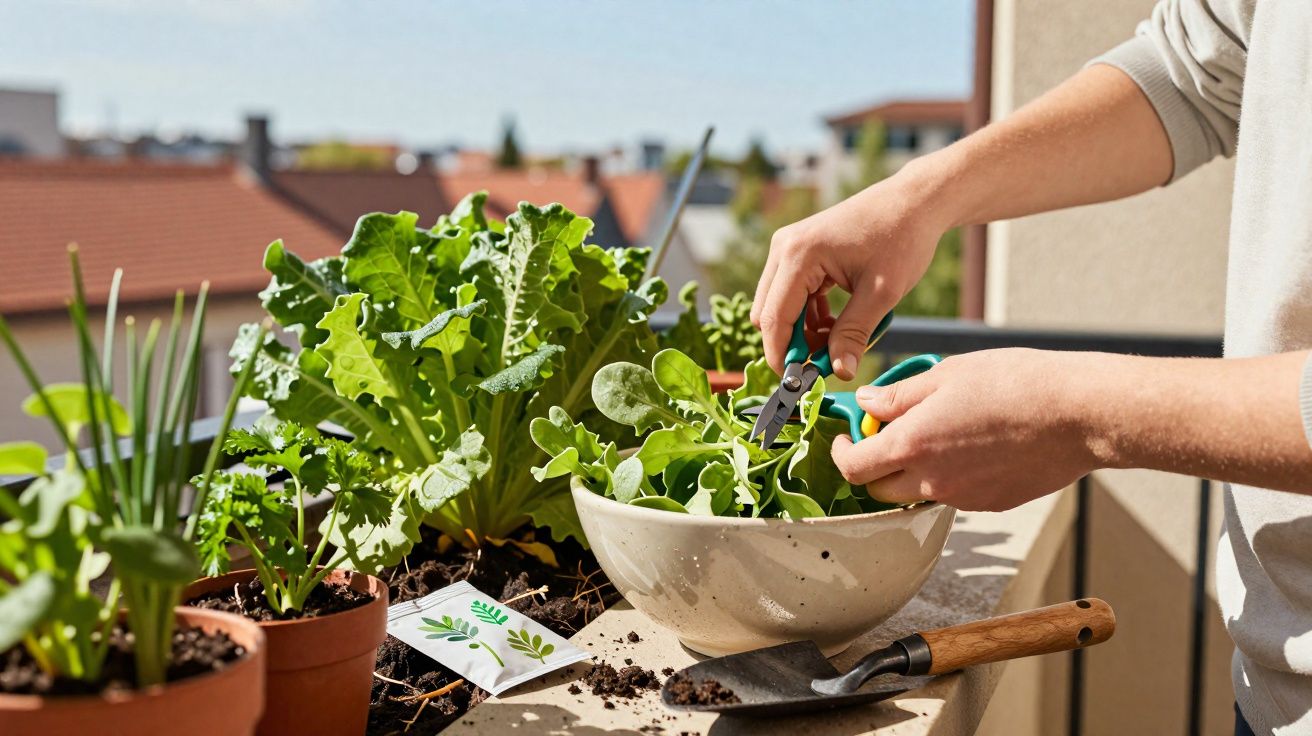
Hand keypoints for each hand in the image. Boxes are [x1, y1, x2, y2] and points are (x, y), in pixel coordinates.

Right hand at [750, 169, 949, 378]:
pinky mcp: (799, 253)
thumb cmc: (902, 239)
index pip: (773, 318)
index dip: (782, 355)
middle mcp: (784, 248)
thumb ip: (854, 334)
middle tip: (825, 365)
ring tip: (840, 342)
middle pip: (768, 314)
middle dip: (791, 344)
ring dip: (802, 332)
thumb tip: (840, 372)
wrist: (915, 202)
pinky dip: (809, 317)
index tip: (799, 383)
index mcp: (798, 255)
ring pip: (778, 307)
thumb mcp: (881, 293)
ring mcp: (788, 248)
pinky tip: (838, 325)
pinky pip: (791, 296)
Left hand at [830, 349, 1103, 511]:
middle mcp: (931, 481)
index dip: (842, 452)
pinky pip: (953, 494)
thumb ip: (898, 395)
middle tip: (888, 434)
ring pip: (917, 493)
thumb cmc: (1016, 384)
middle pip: (879, 490)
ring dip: (913, 471)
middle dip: (873, 466)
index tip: (848, 437)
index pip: (853, 468)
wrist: (1078, 414)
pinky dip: (948, 476)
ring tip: (941, 432)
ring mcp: (962, 498)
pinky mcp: (990, 504)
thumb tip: (865, 403)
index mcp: (911, 446)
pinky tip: (974, 445)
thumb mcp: (946, 374)